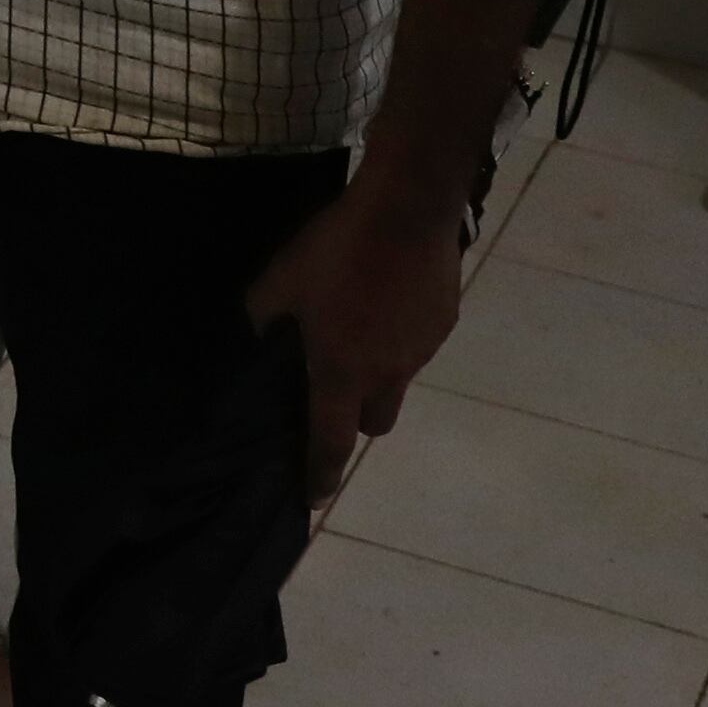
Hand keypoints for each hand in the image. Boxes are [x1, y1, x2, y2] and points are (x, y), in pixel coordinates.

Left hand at [245, 177, 467, 501]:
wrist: (407, 211)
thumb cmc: (334, 251)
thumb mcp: (278, 283)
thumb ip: (265, 321)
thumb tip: (263, 336)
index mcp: (340, 373)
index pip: (329, 443)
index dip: (319, 474)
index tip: (312, 496)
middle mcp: (386, 374)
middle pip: (373, 423)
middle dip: (353, 419)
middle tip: (332, 388)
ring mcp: (421, 351)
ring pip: (397, 382)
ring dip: (376, 372)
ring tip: (357, 327)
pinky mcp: (443, 323)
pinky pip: (416, 346)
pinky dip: (398, 337)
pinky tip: (382, 300)